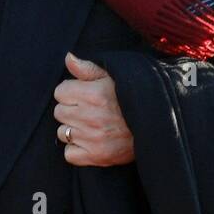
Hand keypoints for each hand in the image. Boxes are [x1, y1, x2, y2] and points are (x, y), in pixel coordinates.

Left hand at [53, 52, 134, 166]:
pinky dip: (76, 150)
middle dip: (71, 110)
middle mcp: (90, 117)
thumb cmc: (130, 98)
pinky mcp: (96, 156)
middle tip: (88, 111)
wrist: (154, 126)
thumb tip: (68, 57)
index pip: (60, 92)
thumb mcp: (111, 78)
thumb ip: (87, 68)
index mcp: (93, 94)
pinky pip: (69, 154)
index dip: (70, 92)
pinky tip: (89, 142)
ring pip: (62, 133)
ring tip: (91, 126)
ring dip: (73, 130)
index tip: (83, 96)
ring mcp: (92, 138)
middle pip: (59, 112)